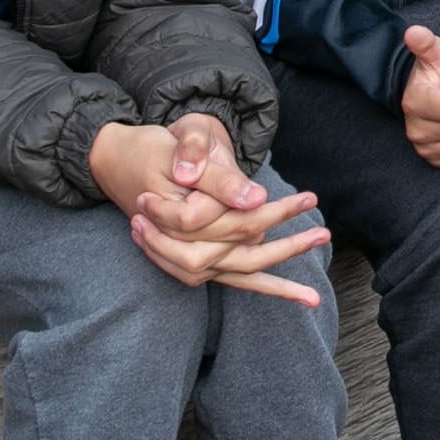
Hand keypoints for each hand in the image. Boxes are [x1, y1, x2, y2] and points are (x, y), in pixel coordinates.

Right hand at [91, 120, 328, 299]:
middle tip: (324, 232)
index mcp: (176, 216)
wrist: (116, 161)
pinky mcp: (197, 261)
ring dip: (280, 280)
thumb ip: (216, 173)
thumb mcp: (185, 142)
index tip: (307, 200)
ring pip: (239, 271)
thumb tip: (255, 198)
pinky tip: (299, 297)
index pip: (234, 225)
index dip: (271, 213)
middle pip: (239, 250)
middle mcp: (180, 244)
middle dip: (286, 244)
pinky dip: (266, 287)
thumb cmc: (152, 148)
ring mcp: (186, 257)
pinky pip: (233, 280)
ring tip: (316, 287)